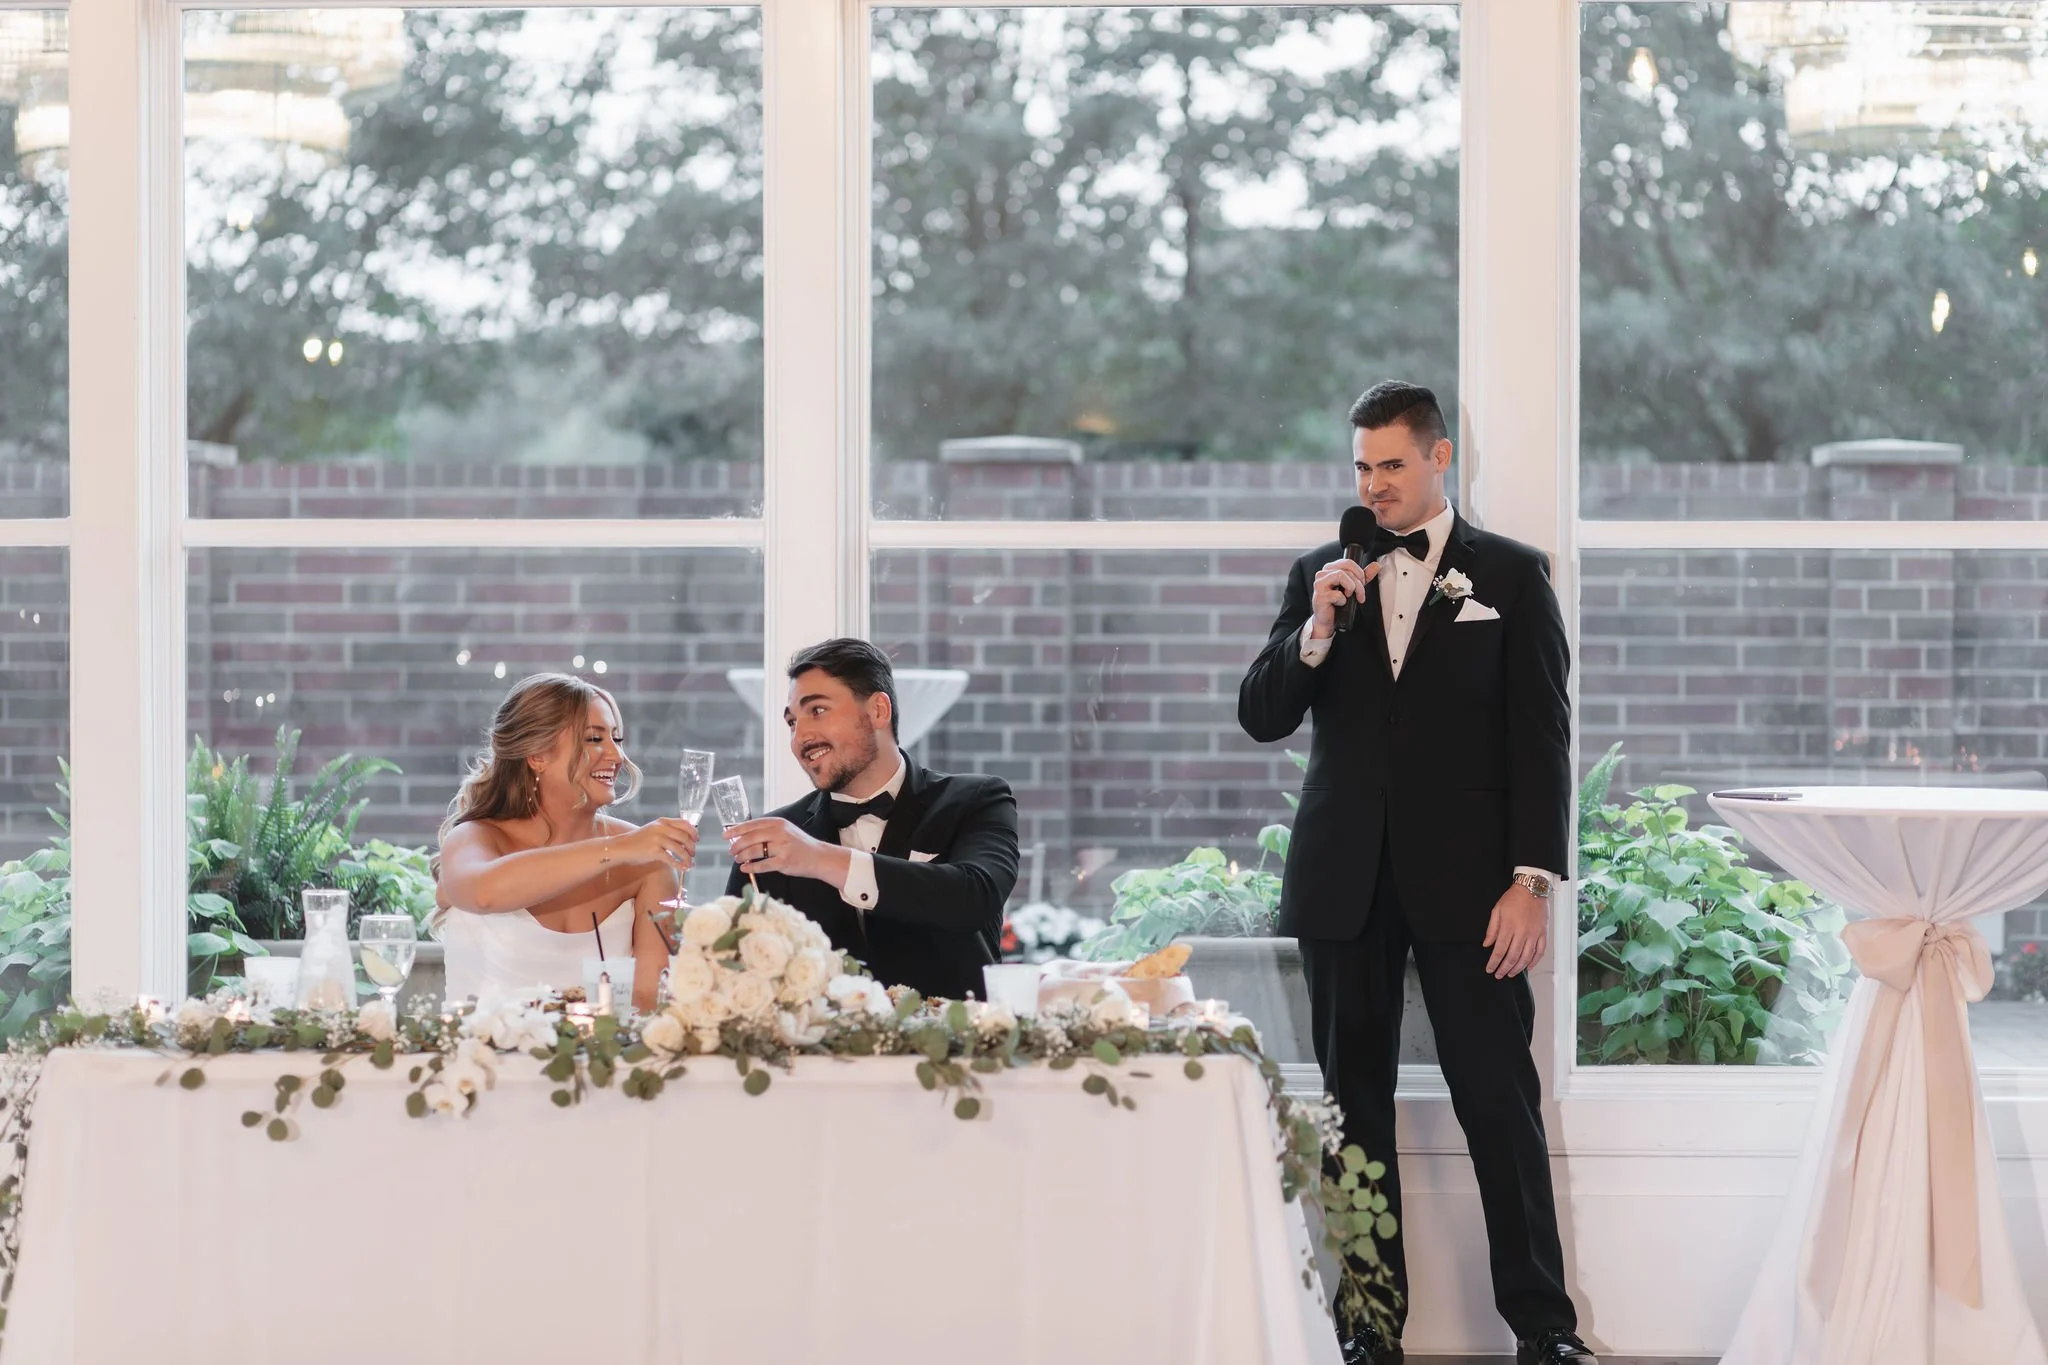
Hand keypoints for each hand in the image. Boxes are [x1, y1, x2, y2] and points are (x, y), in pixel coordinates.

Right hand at [615, 817, 698, 871]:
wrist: (621, 847)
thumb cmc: (638, 841)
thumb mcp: (653, 830)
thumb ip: (667, 831)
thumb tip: (685, 839)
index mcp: (662, 822)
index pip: (684, 823)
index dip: (693, 832)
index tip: (697, 839)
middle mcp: (661, 828)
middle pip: (685, 836)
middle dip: (692, 847)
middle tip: (693, 854)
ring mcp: (657, 839)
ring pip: (680, 849)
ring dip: (687, 857)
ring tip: (689, 863)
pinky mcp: (653, 851)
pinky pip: (671, 859)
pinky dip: (679, 864)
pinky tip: (682, 868)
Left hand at [724, 817, 845, 882]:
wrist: (818, 857)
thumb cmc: (798, 844)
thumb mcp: (785, 831)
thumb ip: (767, 831)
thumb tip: (742, 836)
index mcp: (778, 823)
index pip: (752, 824)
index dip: (736, 830)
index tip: (725, 835)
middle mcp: (779, 833)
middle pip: (750, 838)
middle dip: (737, 845)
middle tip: (731, 851)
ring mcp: (782, 847)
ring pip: (754, 851)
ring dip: (742, 856)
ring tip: (738, 860)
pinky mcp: (784, 862)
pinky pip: (762, 865)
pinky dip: (751, 867)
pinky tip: (745, 868)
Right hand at [1309, 557, 1378, 639]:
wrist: (1329, 620)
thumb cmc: (1338, 603)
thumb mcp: (1354, 586)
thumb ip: (1364, 576)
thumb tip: (1376, 565)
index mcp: (1330, 569)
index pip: (1348, 562)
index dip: (1359, 573)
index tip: (1362, 584)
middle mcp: (1322, 574)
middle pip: (1347, 570)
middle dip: (1359, 584)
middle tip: (1360, 594)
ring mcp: (1319, 584)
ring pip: (1341, 576)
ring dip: (1352, 588)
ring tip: (1350, 597)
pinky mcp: (1319, 596)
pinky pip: (1337, 594)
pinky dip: (1343, 601)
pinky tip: (1339, 604)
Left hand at [1482, 881, 1548, 978]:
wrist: (1532, 889)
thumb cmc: (1513, 898)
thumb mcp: (1497, 910)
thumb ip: (1492, 929)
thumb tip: (1487, 944)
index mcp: (1509, 927)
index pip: (1499, 950)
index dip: (1494, 962)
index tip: (1489, 969)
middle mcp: (1522, 933)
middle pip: (1512, 956)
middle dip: (1504, 968)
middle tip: (1499, 974)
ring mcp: (1534, 934)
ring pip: (1526, 957)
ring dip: (1518, 968)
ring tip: (1510, 974)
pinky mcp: (1543, 934)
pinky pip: (1540, 952)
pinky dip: (1534, 962)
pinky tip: (1528, 967)